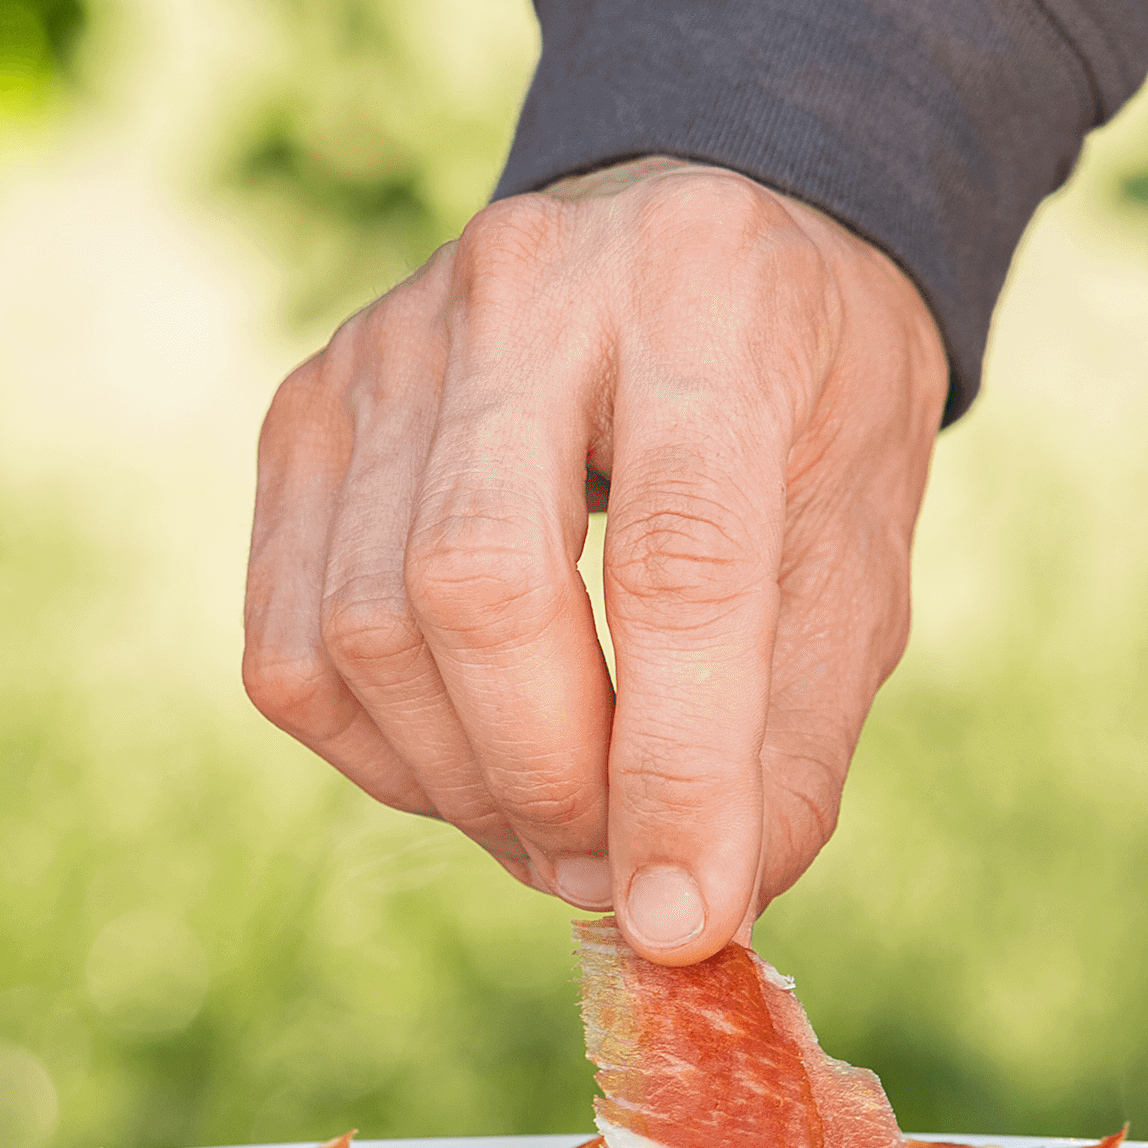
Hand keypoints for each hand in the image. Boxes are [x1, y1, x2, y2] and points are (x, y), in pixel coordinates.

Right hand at [244, 162, 950, 963]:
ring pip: (365, 627)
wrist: (701, 230)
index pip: (679, 556)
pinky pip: (289, 642)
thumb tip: (691, 916)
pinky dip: (380, 752)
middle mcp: (530, 285)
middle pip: (477, 586)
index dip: (678, 764)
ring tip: (565, 825)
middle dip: (548, 780)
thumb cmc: (800, 405)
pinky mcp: (306, 407)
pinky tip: (472, 760)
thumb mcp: (859, 546)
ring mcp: (390, 342)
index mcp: (710, 297)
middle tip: (618, 869)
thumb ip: (795, 734)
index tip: (684, 917)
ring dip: (465, 787)